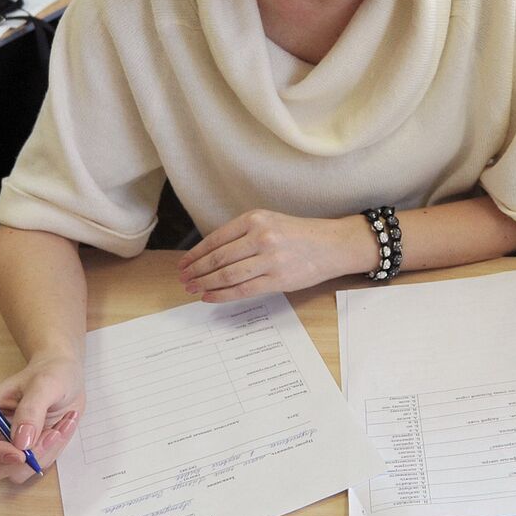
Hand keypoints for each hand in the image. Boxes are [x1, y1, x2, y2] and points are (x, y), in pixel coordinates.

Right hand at [0, 354, 84, 483]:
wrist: (66, 376)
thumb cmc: (49, 372)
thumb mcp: (44, 384)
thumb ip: (30, 411)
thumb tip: (21, 443)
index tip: (19, 453)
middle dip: (24, 458)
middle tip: (50, 434)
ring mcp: (7, 448)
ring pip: (17, 472)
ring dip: (44, 453)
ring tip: (59, 426)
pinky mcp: (25, 454)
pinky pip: (37, 467)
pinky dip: (53, 451)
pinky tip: (61, 428)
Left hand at [179, 210, 369, 301]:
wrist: (332, 245)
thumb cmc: (300, 235)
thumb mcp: (270, 223)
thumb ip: (243, 235)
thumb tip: (210, 255)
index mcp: (256, 219)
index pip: (216, 238)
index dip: (196, 254)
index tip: (184, 264)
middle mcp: (261, 236)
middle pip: (218, 258)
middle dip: (196, 271)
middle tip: (183, 279)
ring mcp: (270, 259)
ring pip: (227, 275)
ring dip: (205, 284)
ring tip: (192, 289)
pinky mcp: (278, 279)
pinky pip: (242, 289)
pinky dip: (222, 295)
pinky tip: (209, 297)